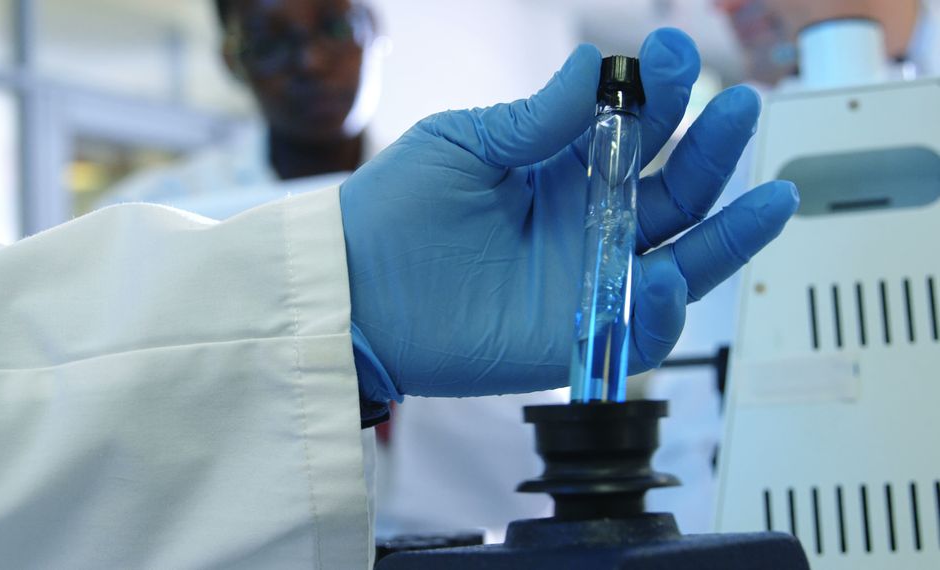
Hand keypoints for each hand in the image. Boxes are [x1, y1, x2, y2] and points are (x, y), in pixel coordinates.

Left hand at [340, 28, 797, 397]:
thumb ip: (538, 118)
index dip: (660, 92)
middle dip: (709, 148)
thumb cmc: (396, 210)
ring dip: (727, 229)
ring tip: (772, 195)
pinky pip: (641, 325)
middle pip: (672, 188)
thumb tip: (598, 67)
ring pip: (680, 254)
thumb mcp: (466, 144)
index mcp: (560, 168)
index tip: (670, 55)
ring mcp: (587, 279)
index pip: (633, 129)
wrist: (353, 290)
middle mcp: (586, 222)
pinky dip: (663, 306)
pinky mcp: (576, 335)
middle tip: (736, 108)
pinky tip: (666, 275)